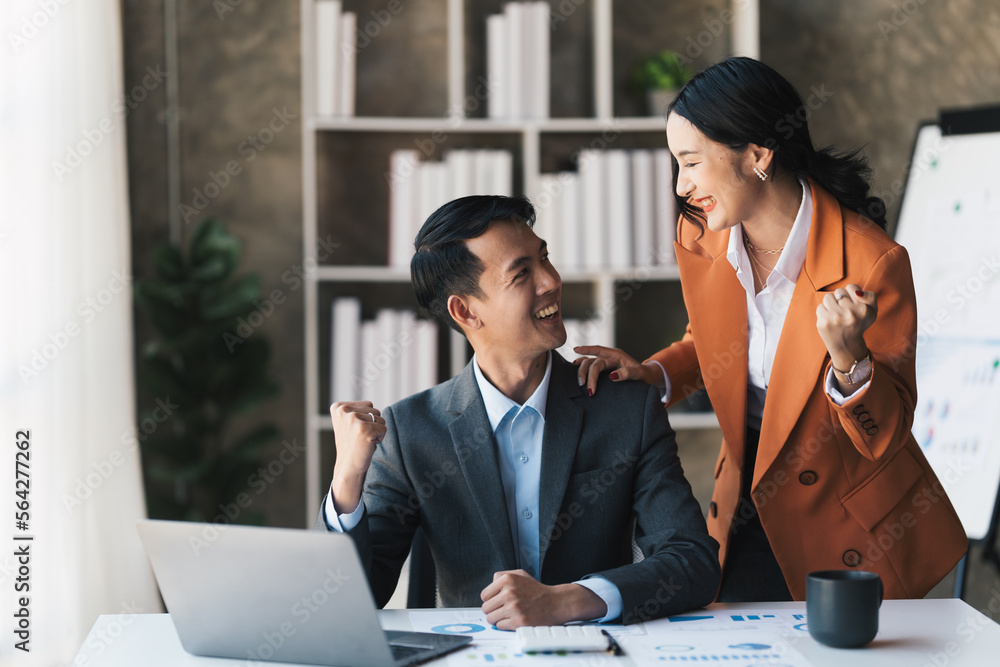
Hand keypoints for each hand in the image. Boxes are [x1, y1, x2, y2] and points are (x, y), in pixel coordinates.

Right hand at [328, 401, 385, 514]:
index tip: (354, 431)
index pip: (368, 405)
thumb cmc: (351, 445)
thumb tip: (372, 408)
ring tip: (363, 441)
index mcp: (338, 407)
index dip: (366, 419)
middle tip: (359, 437)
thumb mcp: (347, 423)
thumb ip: (356, 410)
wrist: (348, 467)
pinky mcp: (364, 429)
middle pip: (375, 410)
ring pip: (380, 419)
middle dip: (372, 424)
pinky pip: (384, 428)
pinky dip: (380, 438)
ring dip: (376, 431)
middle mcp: (344, 411)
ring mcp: (353, 419)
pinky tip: (368, 445)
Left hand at [480, 570, 605, 628]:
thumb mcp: (520, 574)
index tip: (498, 602)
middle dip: (493, 610)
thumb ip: (502, 576)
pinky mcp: (519, 621)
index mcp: (507, 579)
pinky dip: (506, 625)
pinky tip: (515, 620)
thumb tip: (489, 586)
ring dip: (498, 619)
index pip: (484, 595)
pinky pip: (500, 626)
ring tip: (508, 616)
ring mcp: (514, 607)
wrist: (556, 602)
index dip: (490, 600)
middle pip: (485, 608)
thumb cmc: (537, 590)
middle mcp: (509, 592)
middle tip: (504, 610)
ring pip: (490, 618)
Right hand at [572, 345, 662, 396]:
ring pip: (588, 364)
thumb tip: (611, 376)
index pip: (599, 350)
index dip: (587, 349)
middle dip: (587, 374)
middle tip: (587, 388)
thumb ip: (627, 373)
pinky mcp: (603, 371)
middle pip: (592, 362)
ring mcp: (605, 364)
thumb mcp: (638, 373)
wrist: (645, 378)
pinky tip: (576, 372)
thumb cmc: (642, 375)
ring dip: (582, 373)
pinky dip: (582, 369)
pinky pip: (589, 367)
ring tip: (581, 384)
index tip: (576, 349)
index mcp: (616, 355)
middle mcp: (608, 358)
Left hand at [816, 284, 876, 370]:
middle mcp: (850, 314)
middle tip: (844, 311)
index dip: (850, 294)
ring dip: (831, 304)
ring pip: (827, 297)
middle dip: (840, 299)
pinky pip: (820, 307)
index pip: (851, 287)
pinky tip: (830, 320)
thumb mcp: (872, 311)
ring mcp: (835, 319)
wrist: (846, 345)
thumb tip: (856, 292)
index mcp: (863, 310)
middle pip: (839, 292)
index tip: (852, 304)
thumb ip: (870, 297)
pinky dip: (824, 312)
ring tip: (836, 314)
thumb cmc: (859, 324)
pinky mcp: (823, 323)